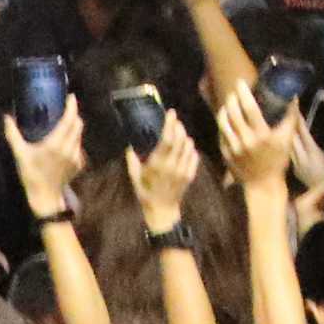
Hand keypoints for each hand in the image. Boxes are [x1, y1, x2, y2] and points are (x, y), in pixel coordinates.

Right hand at [7, 97, 80, 217]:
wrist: (44, 196)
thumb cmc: (31, 174)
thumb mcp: (20, 154)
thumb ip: (13, 135)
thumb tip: (7, 118)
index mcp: (56, 143)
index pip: (69, 119)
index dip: (72, 106)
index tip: (71, 97)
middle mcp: (70, 147)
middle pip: (78, 124)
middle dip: (74, 115)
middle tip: (66, 109)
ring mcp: (77, 155)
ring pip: (79, 135)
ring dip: (74, 128)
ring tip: (64, 125)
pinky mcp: (80, 163)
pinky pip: (79, 146)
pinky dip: (74, 141)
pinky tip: (64, 144)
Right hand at [133, 108, 199, 229]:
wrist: (161, 209)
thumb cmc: (145, 192)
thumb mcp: (135, 176)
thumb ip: (132, 160)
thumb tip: (130, 146)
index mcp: (156, 164)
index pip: (167, 139)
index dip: (170, 124)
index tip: (171, 113)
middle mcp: (171, 165)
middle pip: (180, 139)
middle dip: (179, 127)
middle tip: (175, 122)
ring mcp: (183, 170)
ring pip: (189, 146)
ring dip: (185, 138)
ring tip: (179, 135)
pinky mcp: (190, 174)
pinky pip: (194, 156)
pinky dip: (190, 149)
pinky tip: (184, 149)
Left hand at [214, 85, 304, 195]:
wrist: (262, 184)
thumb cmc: (278, 160)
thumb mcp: (287, 139)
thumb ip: (290, 117)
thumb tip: (294, 98)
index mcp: (261, 135)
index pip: (250, 109)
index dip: (244, 94)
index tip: (241, 83)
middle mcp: (245, 140)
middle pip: (233, 114)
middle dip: (232, 99)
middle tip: (233, 90)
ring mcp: (232, 148)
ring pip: (223, 124)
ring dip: (224, 110)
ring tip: (227, 103)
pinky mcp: (225, 154)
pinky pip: (221, 135)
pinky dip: (222, 125)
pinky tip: (225, 120)